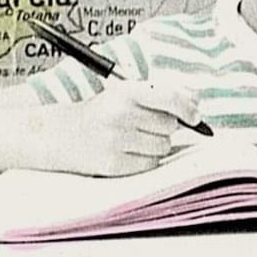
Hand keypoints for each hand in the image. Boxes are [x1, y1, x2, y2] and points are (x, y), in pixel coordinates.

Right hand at [52, 80, 198, 176]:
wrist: (61, 135)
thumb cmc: (101, 113)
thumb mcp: (124, 94)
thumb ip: (160, 95)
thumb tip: (195, 103)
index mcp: (125, 92)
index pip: (169, 97)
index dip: (188, 107)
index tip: (195, 115)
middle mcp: (120, 115)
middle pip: (170, 125)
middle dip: (165, 126)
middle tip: (144, 124)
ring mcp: (116, 141)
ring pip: (163, 146)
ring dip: (157, 144)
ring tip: (134, 138)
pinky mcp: (113, 164)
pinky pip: (150, 164)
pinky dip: (146, 159)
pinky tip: (128, 151)